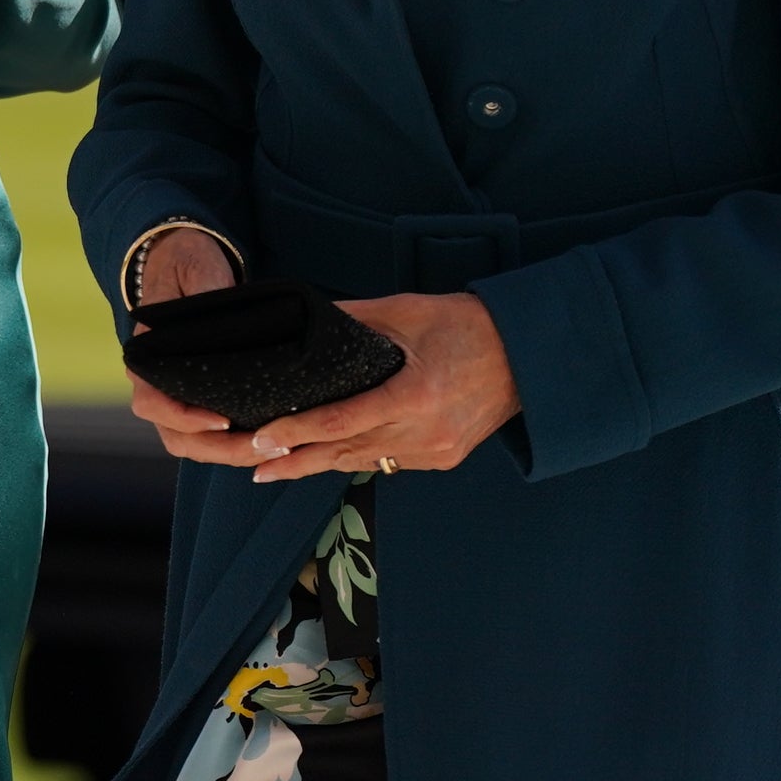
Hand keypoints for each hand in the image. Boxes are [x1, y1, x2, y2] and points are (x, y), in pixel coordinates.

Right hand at [125, 229, 259, 466]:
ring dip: (232, 454)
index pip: (152, 403)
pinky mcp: (198, 400)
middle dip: (222, 449)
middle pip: (176, 437)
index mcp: (146, 357)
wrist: (186, 260)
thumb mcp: (198, 270)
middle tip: (267, 448)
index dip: (185, 417)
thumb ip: (208, 294)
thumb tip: (224, 324)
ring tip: (276, 451)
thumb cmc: (189, 262)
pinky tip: (271, 442)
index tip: (223, 420)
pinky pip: (210, 436)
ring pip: (194, 445)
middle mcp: (154, 384)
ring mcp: (175, 396)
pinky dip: (236, 445)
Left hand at [246, 292, 520, 483]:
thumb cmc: (466, 325)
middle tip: (253, 468)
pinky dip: (358, 456)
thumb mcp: (407, 310)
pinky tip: (330, 456)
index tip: (262, 441)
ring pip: (364, 461)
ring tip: (277, 469)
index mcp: (414, 396)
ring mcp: (436, 452)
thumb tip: (305, 318)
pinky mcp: (444, 458)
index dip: (296, 433)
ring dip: (320, 464)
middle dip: (295, 461)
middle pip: (344, 453)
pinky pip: (389, 460)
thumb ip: (353, 320)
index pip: (340, 422)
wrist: (527, 355)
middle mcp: (424, 433)